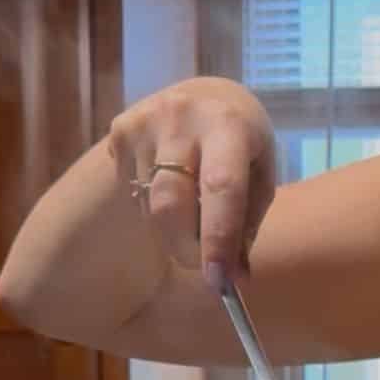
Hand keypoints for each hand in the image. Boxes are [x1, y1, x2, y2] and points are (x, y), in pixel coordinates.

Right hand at [106, 77, 277, 287]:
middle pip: (171, 202)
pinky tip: (172, 184)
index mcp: (229, 124)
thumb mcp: (259, 181)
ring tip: (193, 211)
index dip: (218, 239)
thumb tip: (234, 280)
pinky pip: (133, 192)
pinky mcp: (120, 130)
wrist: (206, 98)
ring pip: (150, 205)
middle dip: (187, 248)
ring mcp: (145, 121)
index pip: (221, 189)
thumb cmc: (244, 150)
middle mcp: (182, 116)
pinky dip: (154, 207)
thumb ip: (246, 229)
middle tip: (203, 266)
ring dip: (172, 229)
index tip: (219, 282)